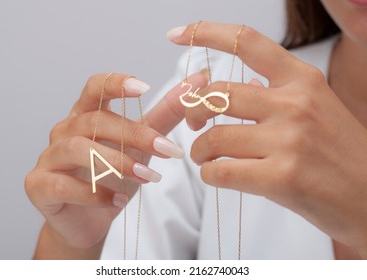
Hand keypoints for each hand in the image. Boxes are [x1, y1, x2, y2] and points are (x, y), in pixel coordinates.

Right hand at [25, 72, 207, 258]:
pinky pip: (64, 185)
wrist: (88, 218)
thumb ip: (166, 114)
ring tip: (147, 177)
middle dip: (134, 136)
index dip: (116, 84)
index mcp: (86, 115)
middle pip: (96, 121)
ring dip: (117, 163)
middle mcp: (64, 131)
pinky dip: (94, 194)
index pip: (94, 88)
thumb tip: (198, 81)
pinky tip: (117, 201)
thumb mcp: (142, 143)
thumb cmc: (113, 175)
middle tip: (168, 151)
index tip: (144, 88)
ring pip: (78, 149)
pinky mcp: (39, 185)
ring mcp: (48, 157)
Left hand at [169, 22, 366, 257]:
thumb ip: (278, 96)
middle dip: (192, 111)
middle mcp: (295, 103)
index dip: (206, 32)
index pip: (247, 41)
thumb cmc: (340, 157)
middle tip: (194, 126)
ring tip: (206, 158)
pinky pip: (220, 171)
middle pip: (217, 95)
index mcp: (303, 80)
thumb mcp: (317, 111)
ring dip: (200, 151)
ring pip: (213, 137)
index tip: (177, 33)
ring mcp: (289, 140)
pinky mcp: (282, 178)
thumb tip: (241, 89)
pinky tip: (218, 176)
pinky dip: (210, 175)